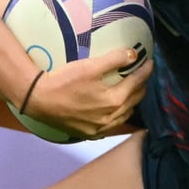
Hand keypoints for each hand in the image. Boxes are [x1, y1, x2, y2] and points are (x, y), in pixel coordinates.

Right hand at [24, 48, 152, 138]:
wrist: (39, 100)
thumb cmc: (64, 81)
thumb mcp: (90, 66)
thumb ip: (114, 59)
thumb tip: (133, 54)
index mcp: (114, 100)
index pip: (137, 83)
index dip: (145, 71)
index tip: (149, 62)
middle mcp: (111, 117)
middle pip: (134, 101)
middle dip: (141, 86)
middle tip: (143, 75)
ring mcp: (101, 129)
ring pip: (125, 115)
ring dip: (132, 103)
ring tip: (133, 91)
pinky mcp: (90, 133)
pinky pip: (112, 126)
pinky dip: (119, 117)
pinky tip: (117, 112)